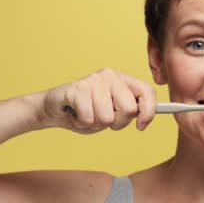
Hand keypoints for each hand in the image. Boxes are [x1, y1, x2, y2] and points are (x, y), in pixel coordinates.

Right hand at [36, 68, 155, 133]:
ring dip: (96, 124)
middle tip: (103, 119)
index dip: (148, 112)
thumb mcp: (113, 112)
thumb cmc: (87, 112)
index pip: (147, 91)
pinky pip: (89, 118)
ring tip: (87, 115)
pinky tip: (76, 114)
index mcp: (123, 80)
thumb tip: (144, 118)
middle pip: (129, 109)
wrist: (54, 109)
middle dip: (117, 123)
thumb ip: (130, 111)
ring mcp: (93, 80)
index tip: (141, 126)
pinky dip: (82, 123)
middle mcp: (110, 76)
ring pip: (107, 117)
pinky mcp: (78, 88)